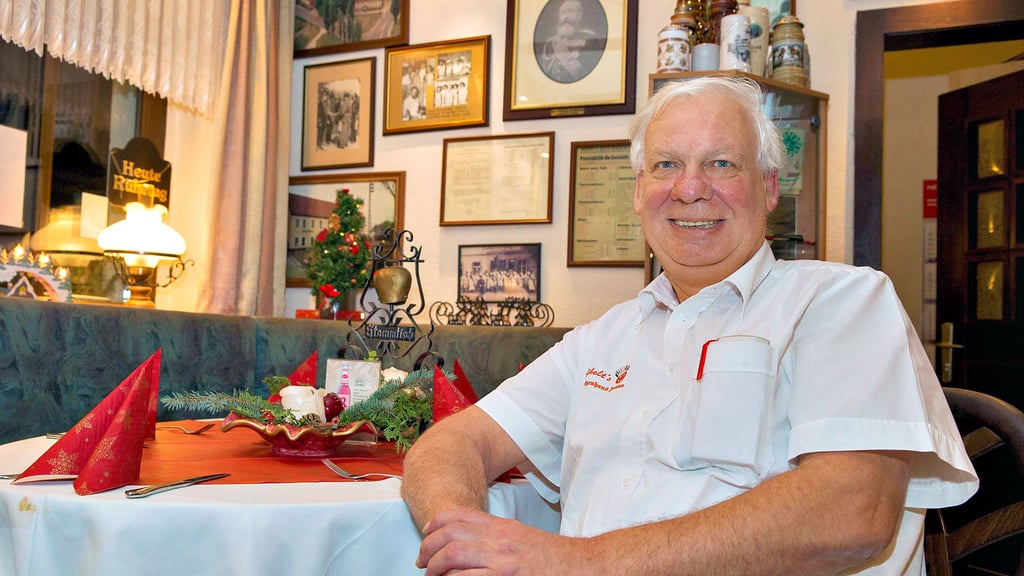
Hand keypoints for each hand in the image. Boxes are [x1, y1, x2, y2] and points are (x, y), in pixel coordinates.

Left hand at [417, 507, 580, 575]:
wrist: (580, 566)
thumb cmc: (551, 557)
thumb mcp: (520, 537)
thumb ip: (496, 537)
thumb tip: (471, 543)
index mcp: (501, 527)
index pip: (458, 516)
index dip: (435, 524)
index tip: (426, 534)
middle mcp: (497, 540)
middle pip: (449, 536)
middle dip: (428, 549)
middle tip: (422, 562)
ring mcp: (500, 561)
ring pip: (451, 557)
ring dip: (435, 568)